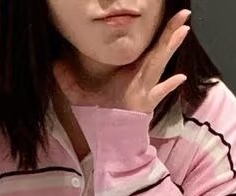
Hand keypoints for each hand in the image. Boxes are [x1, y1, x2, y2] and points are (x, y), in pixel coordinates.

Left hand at [54, 9, 190, 113]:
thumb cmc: (101, 117)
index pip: (144, 48)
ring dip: (170, 48)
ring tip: (183, 31)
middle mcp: (142, 79)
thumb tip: (53, 63)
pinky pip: (158, 93)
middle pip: (158, 51)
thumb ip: (66, 78)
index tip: (164, 16)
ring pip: (160, 65)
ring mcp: (145, 90)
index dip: (155, 33)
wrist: (108, 141)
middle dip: (170, 33)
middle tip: (183, 15)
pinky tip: (179, 78)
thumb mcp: (79, 94)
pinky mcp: (145, 104)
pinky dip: (169, 86)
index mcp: (131, 73)